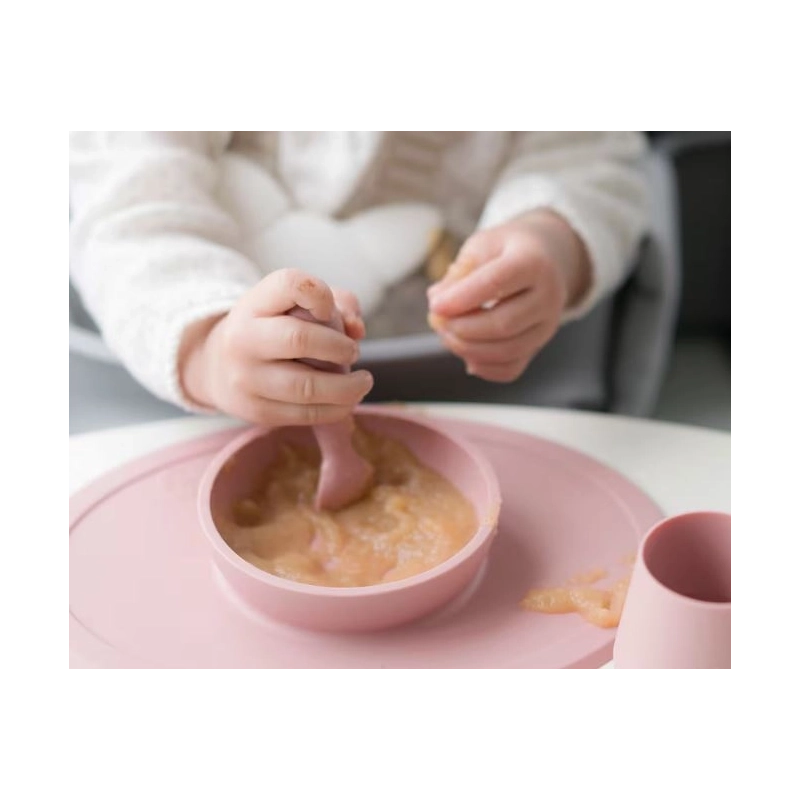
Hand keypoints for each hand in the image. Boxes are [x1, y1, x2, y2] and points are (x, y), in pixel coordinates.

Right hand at [179, 269, 371, 424]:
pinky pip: (306, 414)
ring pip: (307, 387)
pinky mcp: (257, 411)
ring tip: (363, 382)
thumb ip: (337, 304)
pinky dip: (337, 409)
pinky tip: (348, 401)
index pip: (289, 284)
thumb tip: (357, 329)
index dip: (320, 293)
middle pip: (300, 339)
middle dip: (339, 347)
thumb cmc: (272, 329)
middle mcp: (244, 339)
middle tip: (353, 351)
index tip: (329, 310)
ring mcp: (247, 379)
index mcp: (254, 304)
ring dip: (347, 387)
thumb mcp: (293, 305)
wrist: (219, 368)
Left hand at [427, 210, 590, 381]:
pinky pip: (511, 369)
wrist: (546, 257)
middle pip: (503, 323)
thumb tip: (437, 301)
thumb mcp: (482, 245)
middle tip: (437, 321)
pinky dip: (483, 367)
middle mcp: (548, 296)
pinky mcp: (539, 345)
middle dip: (462, 328)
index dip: (460, 298)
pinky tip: (466, 354)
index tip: (434, 305)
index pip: (496, 283)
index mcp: (534, 261)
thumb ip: (458, 272)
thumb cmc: (506, 249)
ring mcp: (547, 325)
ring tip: (446, 334)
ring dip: (467, 348)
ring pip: (507, 351)